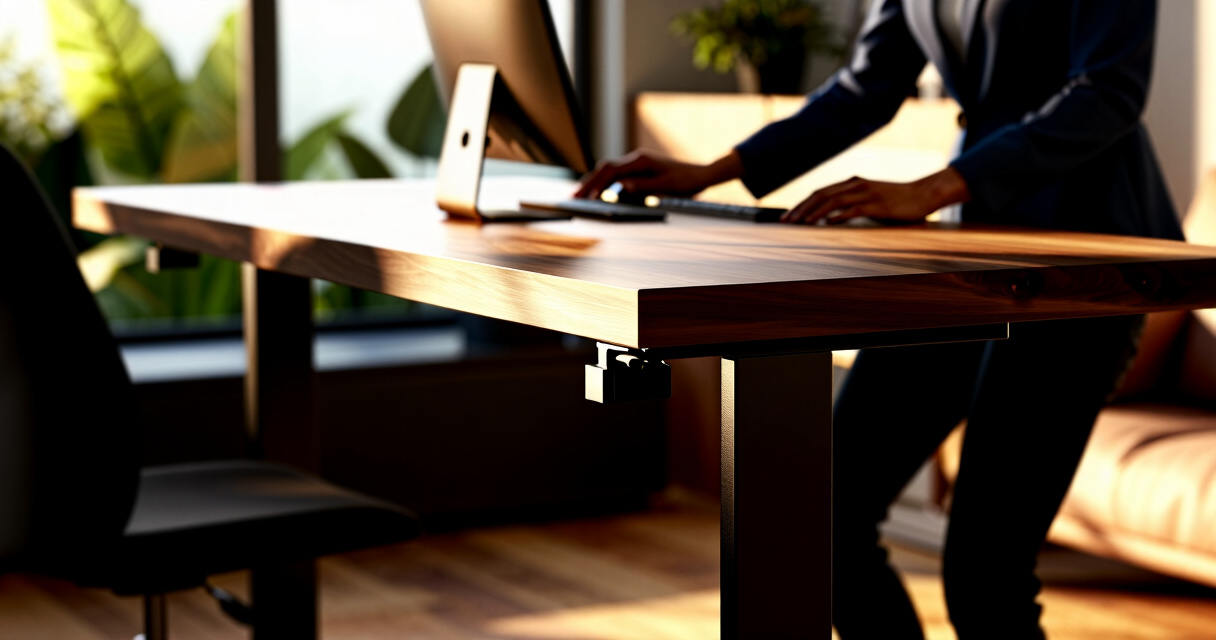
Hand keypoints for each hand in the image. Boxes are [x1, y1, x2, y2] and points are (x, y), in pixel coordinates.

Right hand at [575, 150, 743, 199]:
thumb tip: (622, 186)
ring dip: (593, 183)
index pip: (611, 171)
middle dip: (588, 183)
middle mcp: (635, 159)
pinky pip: (615, 176)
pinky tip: (596, 194)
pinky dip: (603, 184)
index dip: (597, 184)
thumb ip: (643, 186)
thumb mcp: (666, 186)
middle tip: (573, 198)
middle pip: (604, 169)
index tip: (587, 196)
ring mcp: (635, 164)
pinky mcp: (638, 170)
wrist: (701, 174)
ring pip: (608, 171)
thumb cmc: (686, 182)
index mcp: (640, 161)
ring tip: (579, 197)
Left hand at [781, 167, 970, 224]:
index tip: (788, 216)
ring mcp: (866, 193)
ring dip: (814, 213)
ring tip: (801, 223)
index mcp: (852, 183)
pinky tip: (826, 224)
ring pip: (833, 201)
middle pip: (821, 195)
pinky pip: (853, 209)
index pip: (820, 192)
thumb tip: (829, 218)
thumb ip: (850, 204)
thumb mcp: (869, 199)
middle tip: (786, 221)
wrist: (923, 194)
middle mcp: (855, 185)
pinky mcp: (877, 205)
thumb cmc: (895, 201)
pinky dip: (838, 216)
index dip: (802, 204)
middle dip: (801, 208)